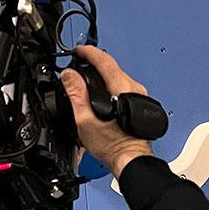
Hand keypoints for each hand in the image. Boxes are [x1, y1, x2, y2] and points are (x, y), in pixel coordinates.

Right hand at [61, 45, 152, 176]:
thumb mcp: (86, 120)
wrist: (130, 159)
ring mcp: (139, 95)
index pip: (104, 60)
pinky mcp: (139, 103)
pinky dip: (110, 84)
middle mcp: (133, 88)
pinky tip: (101, 91)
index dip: (89, 52)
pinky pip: (123, 86)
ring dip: (102, 74)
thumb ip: (76, 94)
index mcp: (122, 88)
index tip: (79, 50)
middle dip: (94, 62)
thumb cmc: (114, 145)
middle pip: (112, 67)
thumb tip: (69, 75)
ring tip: (87, 77)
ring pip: (117, 76)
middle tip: (79, 63)